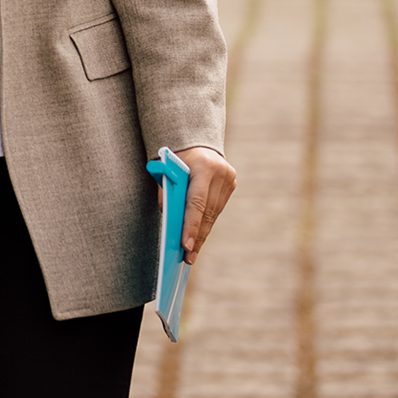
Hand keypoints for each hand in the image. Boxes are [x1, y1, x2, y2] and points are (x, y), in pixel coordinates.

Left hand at [174, 145, 237, 259]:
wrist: (195, 140)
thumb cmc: (174, 157)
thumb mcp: (165, 168)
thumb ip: (166, 189)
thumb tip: (167, 217)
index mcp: (203, 166)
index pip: (197, 202)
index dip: (191, 225)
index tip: (186, 246)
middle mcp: (220, 173)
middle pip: (207, 212)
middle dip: (196, 236)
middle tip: (188, 258)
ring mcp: (229, 179)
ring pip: (214, 214)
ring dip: (202, 233)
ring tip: (192, 253)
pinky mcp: (231, 184)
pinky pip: (216, 209)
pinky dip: (206, 223)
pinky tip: (199, 237)